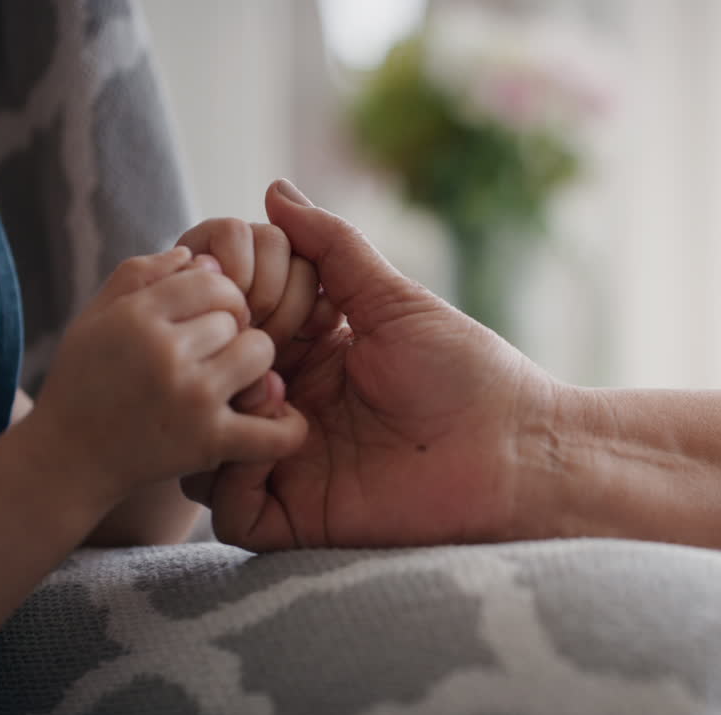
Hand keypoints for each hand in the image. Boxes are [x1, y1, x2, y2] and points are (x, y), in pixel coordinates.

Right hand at [30, 248, 307, 505]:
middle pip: (238, 313)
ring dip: (252, 364)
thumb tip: (197, 253)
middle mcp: (164, 352)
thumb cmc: (86, 379)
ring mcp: (191, 397)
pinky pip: (274, 428)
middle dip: (231, 328)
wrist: (69, 457)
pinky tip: (279, 418)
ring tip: (228, 377)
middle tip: (211, 351)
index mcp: (136, 316)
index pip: (213, 279)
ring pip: (260, 351)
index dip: (217, 294)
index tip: (206, 316)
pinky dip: (287, 426)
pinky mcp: (209, 442)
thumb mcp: (97, 315)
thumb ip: (142, 273)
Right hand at [187, 181, 562, 550]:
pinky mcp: (299, 520)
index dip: (228, 303)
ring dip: (222, 411)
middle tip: (258, 338)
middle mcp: (291, 410)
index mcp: (308, 357)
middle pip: (206, 387)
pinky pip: (229, 510)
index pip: (228, 329)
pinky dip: (236, 473)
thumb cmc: (467, 370)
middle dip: (216, 356)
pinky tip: (284, 433)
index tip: (255, 286)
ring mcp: (290, 467)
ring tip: (274, 386)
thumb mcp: (392, 299)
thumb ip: (331, 247)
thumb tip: (273, 190)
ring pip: (205, 449)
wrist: (515, 449)